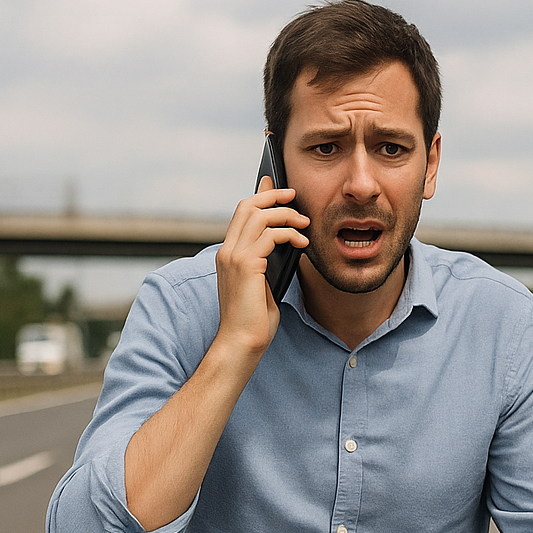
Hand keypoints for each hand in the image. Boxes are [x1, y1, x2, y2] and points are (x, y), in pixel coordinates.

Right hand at [214, 175, 309, 358]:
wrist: (242, 342)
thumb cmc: (255, 319)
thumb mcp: (263, 283)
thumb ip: (268, 262)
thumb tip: (287, 243)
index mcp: (228, 254)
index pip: (242, 213)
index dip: (261, 197)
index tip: (282, 191)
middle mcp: (227, 251)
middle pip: (248, 206)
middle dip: (274, 197)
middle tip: (296, 197)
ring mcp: (233, 256)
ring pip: (259, 216)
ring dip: (286, 215)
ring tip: (305, 224)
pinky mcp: (246, 265)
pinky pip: (270, 236)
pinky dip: (289, 235)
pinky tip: (303, 244)